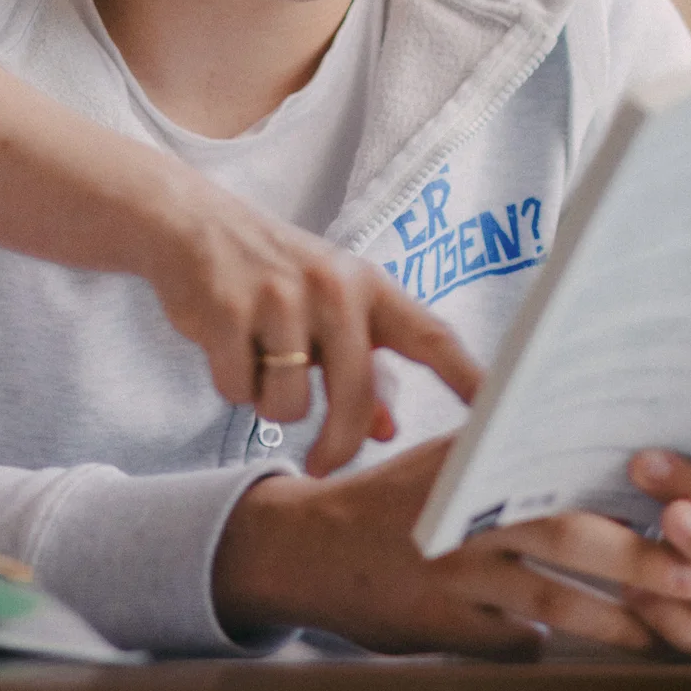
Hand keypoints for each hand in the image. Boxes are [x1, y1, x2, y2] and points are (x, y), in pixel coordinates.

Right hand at [145, 179, 481, 476]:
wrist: (190, 223)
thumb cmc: (271, 274)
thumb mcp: (327, 308)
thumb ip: (361, 366)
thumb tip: (387, 429)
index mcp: (368, 285)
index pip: (432, 336)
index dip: (469, 379)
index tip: (500, 417)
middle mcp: (332, 286)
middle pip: (355, 394)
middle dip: (339, 444)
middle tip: (324, 468)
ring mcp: (279, 296)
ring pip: (289, 403)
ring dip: (270, 402)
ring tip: (258, 360)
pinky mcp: (227, 310)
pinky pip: (239, 390)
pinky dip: (232, 385)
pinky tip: (227, 349)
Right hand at [209, 435, 690, 655]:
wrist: (303, 548)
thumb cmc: (395, 500)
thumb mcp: (447, 458)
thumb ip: (509, 449)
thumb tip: (604, 442)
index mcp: (472, 455)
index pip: (559, 459)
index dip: (622, 480)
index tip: (678, 494)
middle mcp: (463, 509)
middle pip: (564, 532)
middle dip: (634, 557)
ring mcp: (450, 570)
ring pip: (551, 598)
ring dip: (614, 619)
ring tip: (662, 632)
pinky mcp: (440, 623)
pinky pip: (512, 642)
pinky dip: (548, 646)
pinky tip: (581, 651)